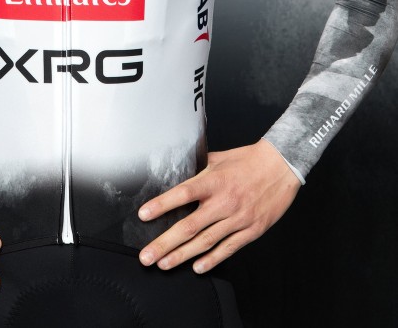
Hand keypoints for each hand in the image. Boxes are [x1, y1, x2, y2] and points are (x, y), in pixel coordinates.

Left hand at [138, 139, 300, 273]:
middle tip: (147, 256)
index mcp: (213, 181)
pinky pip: (228, 248)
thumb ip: (196, 168)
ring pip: (205, 242)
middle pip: (189, 226)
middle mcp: (224, 202)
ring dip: (182, 256)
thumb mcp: (217, 158)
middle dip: (165, 243)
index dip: (161, 205)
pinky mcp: (252, 230)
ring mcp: (238, 218)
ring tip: (164, 264)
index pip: (182, 194)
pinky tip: (197, 267)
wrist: (281, 166)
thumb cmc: (247, 160)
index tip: (144, 215)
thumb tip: (176, 171)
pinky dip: (212, 259)